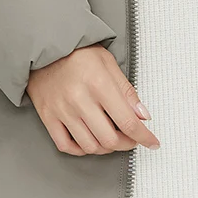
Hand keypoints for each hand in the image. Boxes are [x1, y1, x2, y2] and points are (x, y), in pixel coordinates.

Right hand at [26, 44, 160, 154]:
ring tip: (112, 138)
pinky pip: (66, 146)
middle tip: (132, 139)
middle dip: (127, 144)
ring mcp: (62, 110)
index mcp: (98, 83)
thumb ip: (126, 91)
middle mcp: (79, 100)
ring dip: (106, 148)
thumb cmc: (77, 52)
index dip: (144, 136)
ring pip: (90, 146)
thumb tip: (143, 115)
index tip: (152, 142)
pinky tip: (89, 141)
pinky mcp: (48, 117)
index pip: (127, 121)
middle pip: (109, 139)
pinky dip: (81, 150)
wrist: (45, 47)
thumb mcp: (108, 63)